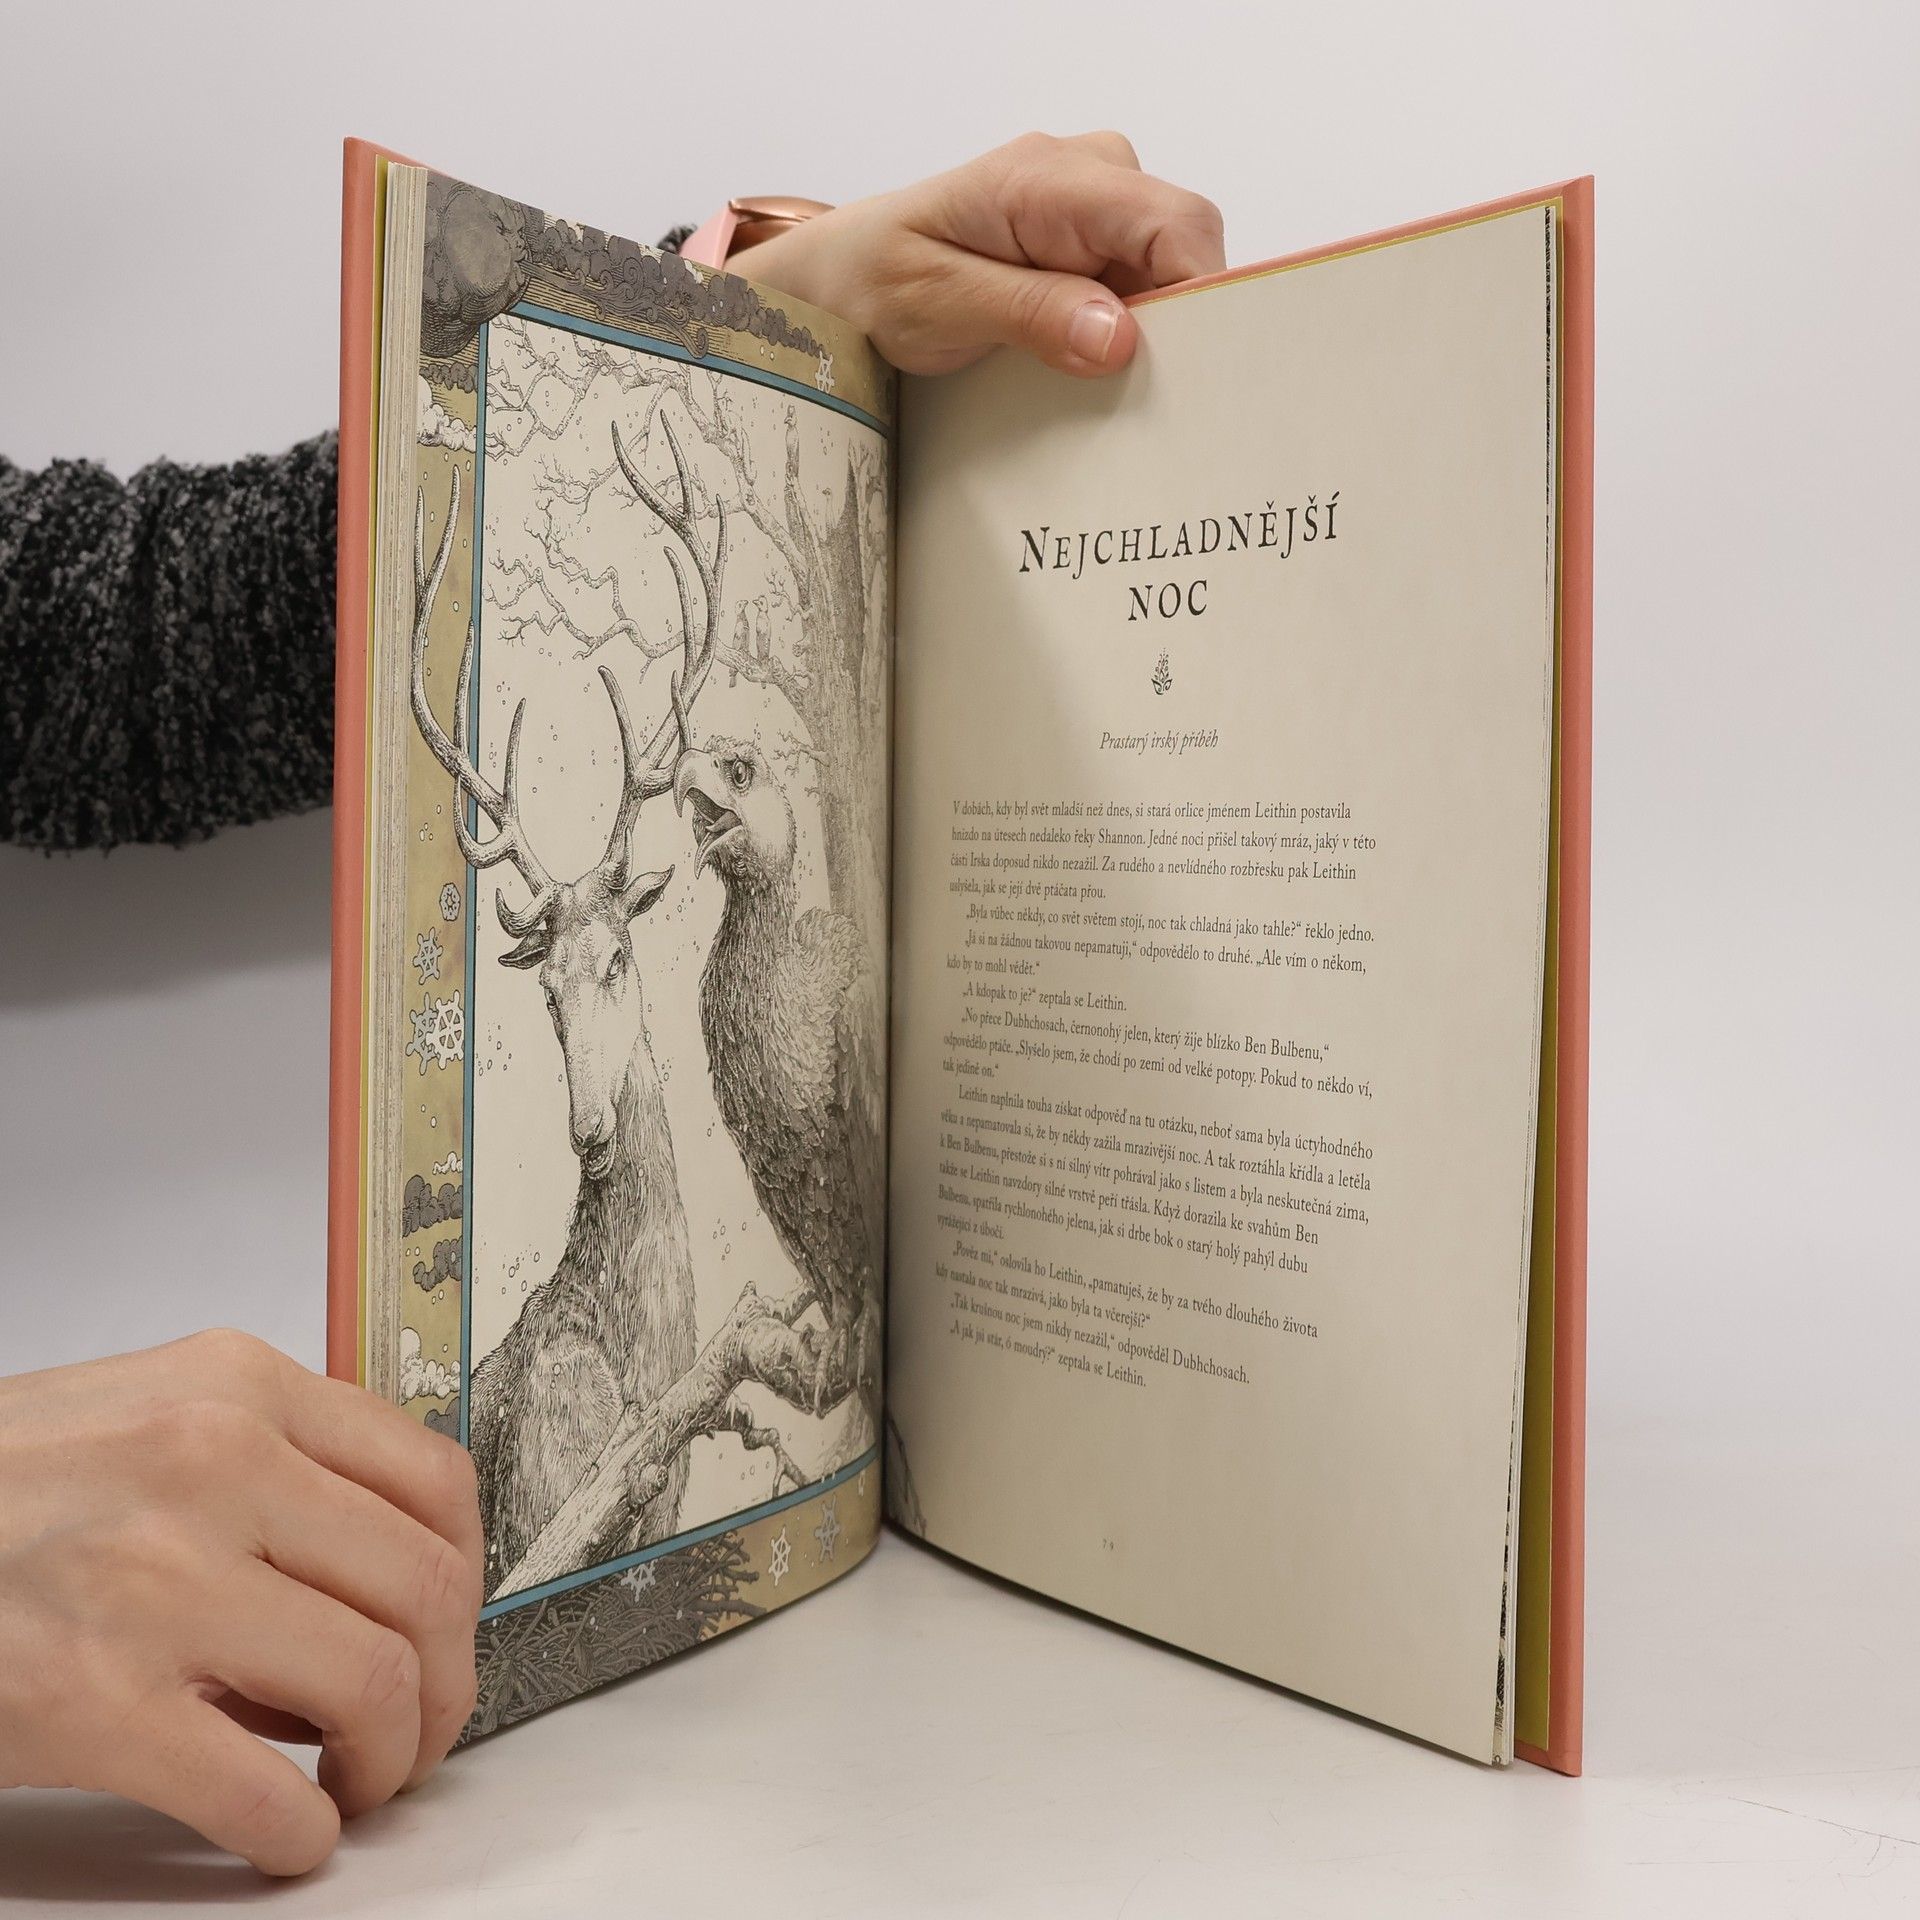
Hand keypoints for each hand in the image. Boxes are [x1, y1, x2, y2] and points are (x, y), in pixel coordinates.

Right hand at [0, 1330, 482, 1875]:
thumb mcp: (144, 1419)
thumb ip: (270, 1468)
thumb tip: (375, 1584)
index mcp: (237, 1387)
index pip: (435, 1479)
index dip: (468, 1577)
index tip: (449, 1630)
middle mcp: (214, 1462)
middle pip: (427, 1586)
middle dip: (446, 1684)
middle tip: (418, 1730)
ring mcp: (157, 1580)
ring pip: (375, 1681)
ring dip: (390, 1759)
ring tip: (357, 1781)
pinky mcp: (93, 1703)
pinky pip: (266, 1791)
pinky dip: (303, 1835)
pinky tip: (287, 1834)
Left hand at [737, 131, 1225, 377]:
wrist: (838, 279)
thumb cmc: (874, 280)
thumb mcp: (939, 304)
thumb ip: (1031, 313)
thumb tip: (1119, 336)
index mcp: (1047, 179)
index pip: (1174, 224)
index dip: (1198, 296)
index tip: (1186, 371)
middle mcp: (1084, 176)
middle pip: (1182, 249)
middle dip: (1175, 326)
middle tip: (1141, 400)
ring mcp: (1091, 209)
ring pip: (1165, 274)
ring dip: (1147, 337)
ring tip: (1101, 390)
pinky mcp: (1087, 246)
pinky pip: (1138, 289)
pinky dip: (1127, 336)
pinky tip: (1093, 375)